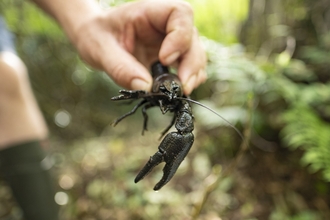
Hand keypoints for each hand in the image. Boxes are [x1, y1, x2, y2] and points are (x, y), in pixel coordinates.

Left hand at [71, 0, 205, 94]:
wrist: (94, 40)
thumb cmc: (95, 37)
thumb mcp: (100, 50)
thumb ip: (120, 68)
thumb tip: (147, 88)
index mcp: (149, 12)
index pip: (179, 13)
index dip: (179, 36)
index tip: (165, 59)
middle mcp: (164, 25)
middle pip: (192, 37)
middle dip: (191, 63)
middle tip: (182, 87)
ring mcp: (170, 41)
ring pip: (195, 53)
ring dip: (193, 73)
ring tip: (182, 91)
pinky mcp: (170, 56)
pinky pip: (188, 65)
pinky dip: (188, 78)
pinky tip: (180, 90)